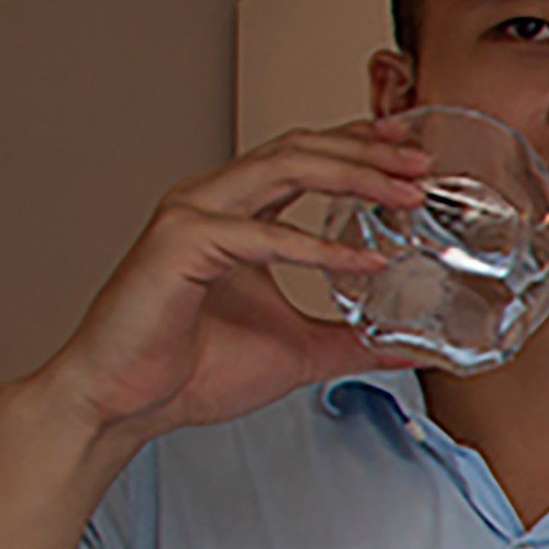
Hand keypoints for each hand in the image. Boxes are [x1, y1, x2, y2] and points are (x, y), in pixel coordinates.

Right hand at [21, 123, 438, 449]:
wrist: (126, 402)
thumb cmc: (192, 369)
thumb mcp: (299, 351)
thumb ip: (353, 344)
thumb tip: (406, 351)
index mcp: (234, 214)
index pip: (301, 159)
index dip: (356, 146)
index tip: (410, 150)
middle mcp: (211, 202)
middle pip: (298, 150)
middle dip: (365, 151)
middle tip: (422, 162)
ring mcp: (191, 216)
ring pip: (282, 169)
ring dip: (352, 176)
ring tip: (406, 192)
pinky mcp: (180, 246)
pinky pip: (263, 236)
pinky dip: (319, 247)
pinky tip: (367, 261)